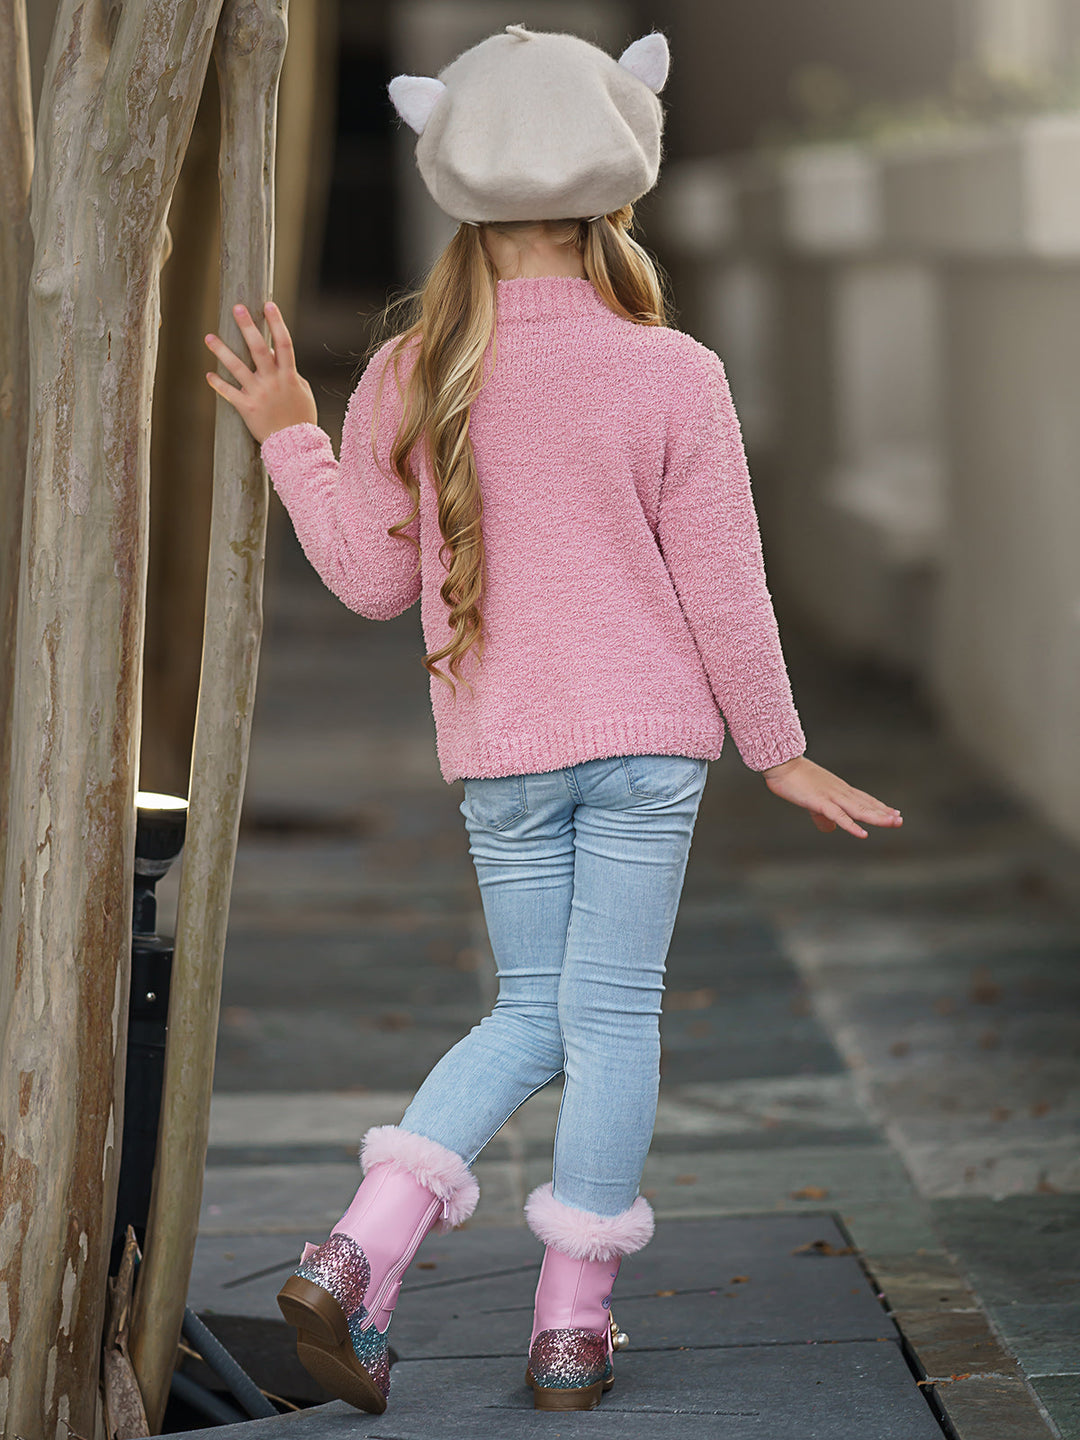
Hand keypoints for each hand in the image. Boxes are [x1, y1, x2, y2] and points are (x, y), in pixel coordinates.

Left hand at [204, 301, 317, 442]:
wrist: (295, 446)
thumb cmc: (301, 419)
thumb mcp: (302, 393)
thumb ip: (291, 374)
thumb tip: (278, 356)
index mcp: (289, 376)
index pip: (284, 343)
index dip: (276, 322)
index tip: (268, 304)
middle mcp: (273, 381)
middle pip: (259, 348)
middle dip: (248, 326)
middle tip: (237, 308)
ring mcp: (259, 394)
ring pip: (237, 367)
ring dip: (222, 351)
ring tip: (208, 337)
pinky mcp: (247, 408)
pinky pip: (229, 393)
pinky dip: (218, 384)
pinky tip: (209, 375)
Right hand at [760, 755, 902, 838]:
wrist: (781, 764)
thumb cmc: (793, 778)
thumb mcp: (811, 799)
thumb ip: (821, 815)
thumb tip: (829, 828)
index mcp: (839, 789)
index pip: (864, 799)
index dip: (879, 807)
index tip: (894, 813)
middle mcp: (840, 792)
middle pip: (866, 804)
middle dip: (884, 813)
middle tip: (900, 820)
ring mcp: (832, 796)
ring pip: (859, 809)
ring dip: (877, 817)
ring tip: (893, 823)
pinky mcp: (821, 802)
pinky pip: (840, 816)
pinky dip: (852, 826)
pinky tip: (863, 834)